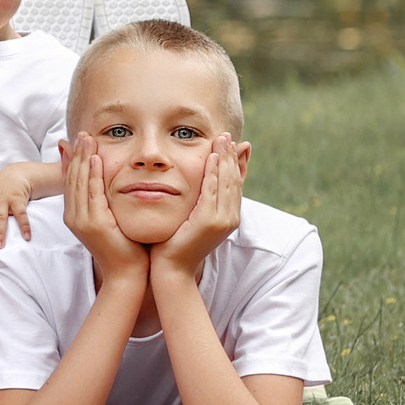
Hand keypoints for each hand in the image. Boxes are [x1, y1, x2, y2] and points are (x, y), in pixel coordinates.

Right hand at [61, 140, 148, 291]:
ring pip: (79, 182)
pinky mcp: (93, 223)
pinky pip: (91, 193)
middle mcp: (74, 216)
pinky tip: (95, 160)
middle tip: (82, 133)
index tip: (80, 142)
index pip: (72, 181)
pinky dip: (92, 174)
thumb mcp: (110, 221)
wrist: (127, 274)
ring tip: (87, 139)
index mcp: (75, 216)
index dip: (74, 160)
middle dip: (77, 154)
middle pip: (72, 178)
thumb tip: (108, 186)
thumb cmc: (124, 249)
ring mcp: (81, 220)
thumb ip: (105, 202)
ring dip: (83, 158)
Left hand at [153, 136, 246, 279]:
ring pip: (226, 182)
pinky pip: (213, 192)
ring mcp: (222, 220)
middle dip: (231, 156)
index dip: (234, 162)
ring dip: (225, 159)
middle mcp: (230, 218)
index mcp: (228, 216)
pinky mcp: (209, 222)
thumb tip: (201, 182)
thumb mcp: (191, 216)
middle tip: (226, 135)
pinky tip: (212, 158)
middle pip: (233, 180)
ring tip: (221, 139)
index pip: (234, 183)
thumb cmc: (175, 242)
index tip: (231, 142)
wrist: (170, 268)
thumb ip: (199, 199)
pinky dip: (213, 173)